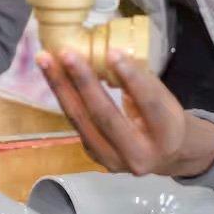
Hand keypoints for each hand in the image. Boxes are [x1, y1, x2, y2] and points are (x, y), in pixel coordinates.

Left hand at [36, 49, 213, 176]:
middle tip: (66, 53)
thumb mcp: (165, 100)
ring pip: (82, 121)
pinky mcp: (95, 157)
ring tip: (46, 60)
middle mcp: (139, 155)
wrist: (166, 156)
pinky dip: (63, 97)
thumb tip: (110, 53)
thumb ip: (140, 82)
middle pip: (105, 115)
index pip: (148, 104)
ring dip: (61, 87)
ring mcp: (113, 160)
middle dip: (83, 81)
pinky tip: (53, 76)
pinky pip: (76, 123)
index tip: (112, 52)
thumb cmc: (166, 120)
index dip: (130, 77)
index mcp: (167, 136)